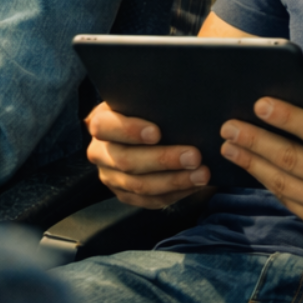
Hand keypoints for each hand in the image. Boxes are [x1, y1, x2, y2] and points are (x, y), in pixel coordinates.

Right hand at [84, 101, 212, 208]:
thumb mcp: (142, 102)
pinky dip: (175, 194)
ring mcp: (110, 177)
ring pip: (140, 185)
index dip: (129, 130)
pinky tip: (194, 185)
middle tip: (194, 156)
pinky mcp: (124, 194)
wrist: (139, 132)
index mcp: (100, 123)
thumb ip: (152, 103)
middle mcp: (100, 152)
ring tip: (202, 174)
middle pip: (127, 161)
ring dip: (175, 181)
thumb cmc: (146, 112)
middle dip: (164, 160)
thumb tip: (182, 103)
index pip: (106, 127)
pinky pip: (149, 200)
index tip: (157, 132)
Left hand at [219, 84, 302, 246]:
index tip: (260, 104)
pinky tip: (251, 167)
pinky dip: (267, 182)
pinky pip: (288, 200)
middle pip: (292, 158)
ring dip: (252, 163)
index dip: (287, 117)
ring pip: (283, 182)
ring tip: (229, 147)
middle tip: (229, 126)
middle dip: (255, 141)